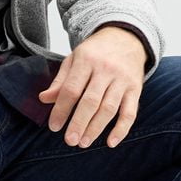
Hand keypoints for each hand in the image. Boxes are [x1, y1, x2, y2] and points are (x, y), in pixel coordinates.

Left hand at [38, 25, 146, 148]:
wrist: (126, 38)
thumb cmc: (95, 52)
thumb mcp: (74, 59)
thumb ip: (60, 80)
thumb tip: (44, 99)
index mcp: (86, 60)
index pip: (71, 89)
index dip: (61, 109)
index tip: (54, 126)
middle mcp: (106, 70)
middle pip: (90, 101)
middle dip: (79, 123)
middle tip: (69, 141)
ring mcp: (122, 80)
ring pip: (109, 108)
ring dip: (96, 128)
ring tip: (83, 143)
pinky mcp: (136, 89)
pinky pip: (130, 112)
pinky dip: (121, 129)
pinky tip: (111, 143)